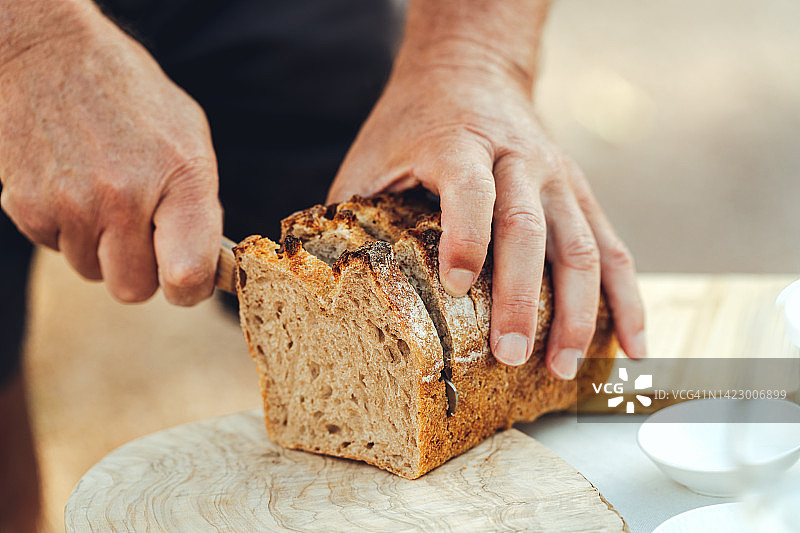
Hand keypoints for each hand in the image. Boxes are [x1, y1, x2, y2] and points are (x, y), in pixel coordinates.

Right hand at [0, 2, 221, 304]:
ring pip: (92, 271)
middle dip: (140, 269)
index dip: (190, 289)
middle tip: (141, 233)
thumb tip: (206, 265)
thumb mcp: (190, 140)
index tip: (187, 280)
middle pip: (133, 288)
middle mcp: (123, 198)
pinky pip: (57, 249)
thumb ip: (199, 206)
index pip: (187, 275)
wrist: (50, 56)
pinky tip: (73, 185)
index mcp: (180, 179)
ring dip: (101, 246)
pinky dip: (67, 229)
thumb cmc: (132, 99)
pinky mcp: (27, 207)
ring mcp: (71, 205)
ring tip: (104, 194)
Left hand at [328, 63, 645, 378]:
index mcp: (459, 143)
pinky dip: (625, 298)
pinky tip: (632, 343)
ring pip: (581, 245)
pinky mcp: (579, 194)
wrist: (470, 72)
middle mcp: (518, 158)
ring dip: (577, 311)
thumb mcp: (373, 153)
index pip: (471, 189)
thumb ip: (354, 210)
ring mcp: (557, 177)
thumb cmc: (413, 122)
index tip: (459, 287)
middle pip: (530, 228)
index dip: (467, 237)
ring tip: (562, 367)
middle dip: (524, 297)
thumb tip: (327, 281)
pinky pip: (613, 248)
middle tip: (512, 355)